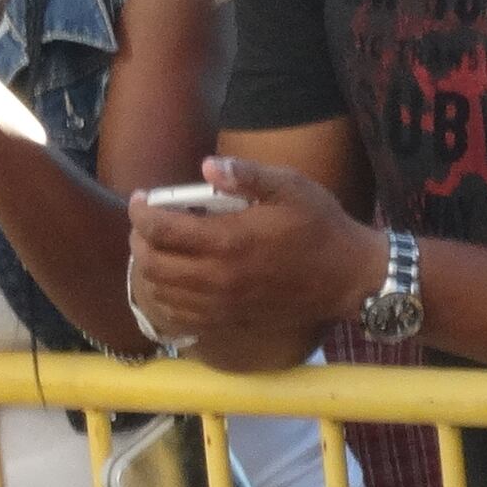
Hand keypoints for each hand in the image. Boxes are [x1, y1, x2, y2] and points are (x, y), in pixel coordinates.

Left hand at [125, 155, 381, 367]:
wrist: (347, 278)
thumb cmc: (320, 227)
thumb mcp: (290, 187)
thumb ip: (246, 174)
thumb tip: (206, 166)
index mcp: (229, 240)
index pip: (161, 229)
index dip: (141, 212)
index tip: (141, 200)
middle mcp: (218, 277)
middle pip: (152, 263)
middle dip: (139, 240)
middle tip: (145, 224)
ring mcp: (221, 304)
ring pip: (160, 292)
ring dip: (148, 269)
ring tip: (156, 249)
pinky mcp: (228, 321)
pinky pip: (178, 318)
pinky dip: (164, 299)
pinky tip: (170, 282)